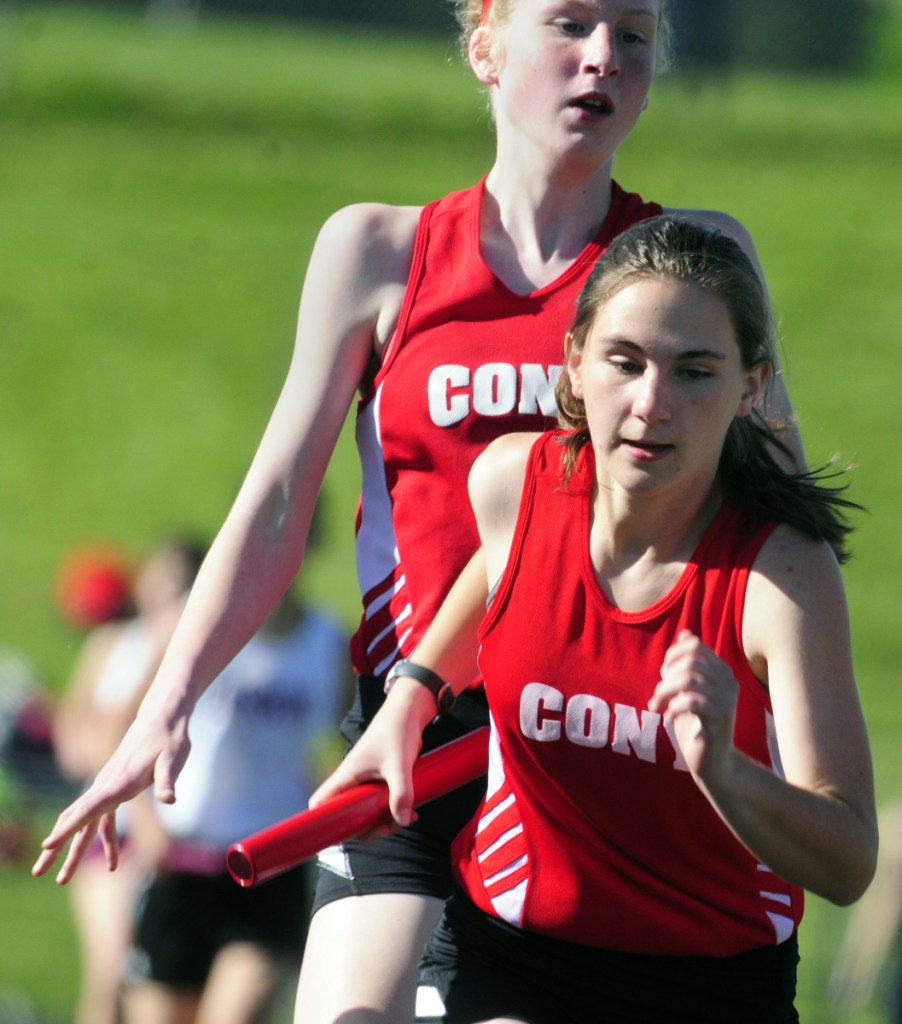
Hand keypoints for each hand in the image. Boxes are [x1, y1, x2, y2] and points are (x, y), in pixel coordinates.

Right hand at [32, 707, 190, 883]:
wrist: (162, 719)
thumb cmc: (169, 739)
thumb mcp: (173, 759)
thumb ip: (167, 781)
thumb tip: (170, 799)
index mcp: (118, 782)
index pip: (88, 808)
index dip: (68, 828)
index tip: (47, 844)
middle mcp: (106, 785)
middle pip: (76, 819)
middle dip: (58, 846)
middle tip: (41, 872)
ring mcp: (108, 786)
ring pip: (83, 821)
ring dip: (73, 849)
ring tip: (62, 878)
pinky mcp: (115, 787)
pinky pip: (102, 818)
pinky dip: (103, 839)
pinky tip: (113, 861)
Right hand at [308, 689, 425, 837]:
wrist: (409, 711)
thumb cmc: (397, 731)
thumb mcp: (399, 765)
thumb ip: (402, 793)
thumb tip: (403, 821)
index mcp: (347, 775)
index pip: (319, 802)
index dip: (322, 821)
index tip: (344, 832)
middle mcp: (352, 779)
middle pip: (345, 814)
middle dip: (364, 827)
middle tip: (385, 828)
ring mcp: (366, 780)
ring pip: (365, 810)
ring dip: (382, 820)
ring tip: (404, 819)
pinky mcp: (380, 778)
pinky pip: (380, 802)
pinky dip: (392, 810)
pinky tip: (410, 812)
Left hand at [649, 629, 737, 781]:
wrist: (712, 761)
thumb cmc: (697, 723)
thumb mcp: (688, 689)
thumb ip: (687, 663)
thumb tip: (685, 633)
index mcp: (722, 670)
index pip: (694, 645)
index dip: (672, 656)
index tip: (664, 675)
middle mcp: (729, 681)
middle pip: (689, 661)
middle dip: (666, 676)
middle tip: (658, 696)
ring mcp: (728, 699)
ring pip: (687, 679)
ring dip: (664, 692)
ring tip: (657, 706)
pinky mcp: (721, 718)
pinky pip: (691, 701)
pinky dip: (673, 708)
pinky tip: (668, 719)